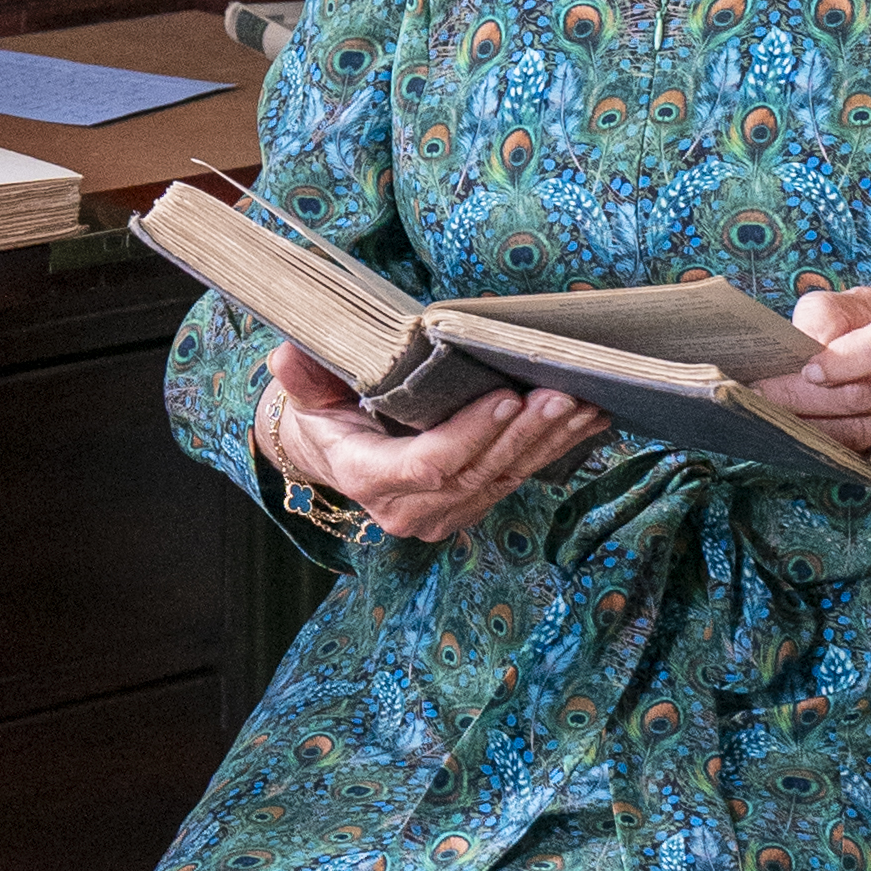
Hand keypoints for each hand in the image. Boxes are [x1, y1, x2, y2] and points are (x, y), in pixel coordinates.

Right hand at [255, 339, 601, 545]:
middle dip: (524, 434)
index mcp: (368, 478)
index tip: (507, 397)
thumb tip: (285, 356)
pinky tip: (585, 422)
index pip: (428, 463)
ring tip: (585, 403)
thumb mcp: (305, 395)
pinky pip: (513, 480)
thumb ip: (304, 379)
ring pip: (502, 479)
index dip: (471, 434)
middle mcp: (408, 509)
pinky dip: (550, 451)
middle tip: (563, 394)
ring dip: (548, 443)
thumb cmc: (323, 413)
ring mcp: (441, 514)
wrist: (332, 453)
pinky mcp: (467, 507)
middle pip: (475, 473)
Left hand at [782, 287, 870, 489]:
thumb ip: (838, 312)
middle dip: (798, 400)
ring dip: (807, 434)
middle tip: (751, 400)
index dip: (853, 355)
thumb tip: (801, 342)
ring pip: (864, 438)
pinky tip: (807, 448)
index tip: (809, 368)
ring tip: (765, 424)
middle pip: (867, 396)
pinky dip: (836, 460)